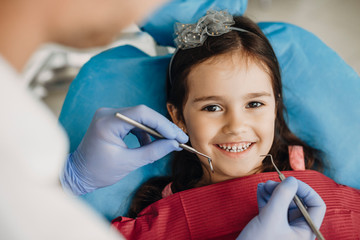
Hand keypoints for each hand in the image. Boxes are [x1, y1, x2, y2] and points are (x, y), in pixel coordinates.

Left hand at [61, 105, 187, 194]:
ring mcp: (109, 115)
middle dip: (163, 127)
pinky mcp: (112, 121)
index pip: (141, 114)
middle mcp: (108, 113)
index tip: (177, 136)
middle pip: (143, 113)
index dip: (162, 124)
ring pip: (140, 117)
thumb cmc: (99, 171)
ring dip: (155, 130)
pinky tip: (150, 144)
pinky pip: (134, 122)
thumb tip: (174, 144)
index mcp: (108, 122)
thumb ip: (153, 152)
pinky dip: (145, 132)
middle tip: (180, 138)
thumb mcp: (128, 163)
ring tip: (169, 143)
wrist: (79, 175)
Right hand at [237, 177, 325, 239]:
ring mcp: (283, 229)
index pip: (316, 205)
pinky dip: (266, 198)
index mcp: (305, 232)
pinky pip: (272, 209)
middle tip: (269, 183)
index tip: (289, 182)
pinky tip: (259, 191)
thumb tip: (292, 179)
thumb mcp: (271, 217)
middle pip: (297, 202)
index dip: (305, 190)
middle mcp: (297, 230)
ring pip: (283, 204)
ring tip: (262, 186)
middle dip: (284, 190)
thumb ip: (282, 196)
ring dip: (273, 192)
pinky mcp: (271, 227)